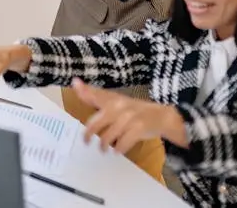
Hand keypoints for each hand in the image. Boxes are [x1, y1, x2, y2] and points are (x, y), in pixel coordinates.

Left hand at [73, 78, 187, 153]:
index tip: (74, 84)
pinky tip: (117, 151)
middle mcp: (119, 106)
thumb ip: (96, 97)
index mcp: (113, 99)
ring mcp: (129, 117)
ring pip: (108, 136)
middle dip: (89, 135)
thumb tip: (76, 84)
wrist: (162, 116)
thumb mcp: (116, 101)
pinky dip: (118, 149)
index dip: (84, 90)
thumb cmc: (135, 110)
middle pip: (96, 123)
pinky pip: (122, 143)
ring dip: (104, 145)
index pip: (96, 94)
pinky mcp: (138, 128)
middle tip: (86, 142)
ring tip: (103, 149)